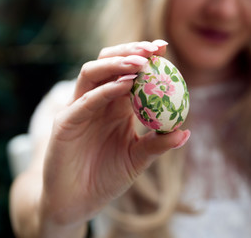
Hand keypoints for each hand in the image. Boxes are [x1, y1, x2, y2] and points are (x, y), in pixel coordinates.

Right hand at [39, 40, 190, 232]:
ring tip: (141, 62)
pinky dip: (105, 90)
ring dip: (117, 63)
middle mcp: (96, 101)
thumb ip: (158, 144)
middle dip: (130, 50)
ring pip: (92, 73)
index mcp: (114, 106)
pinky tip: (126, 84)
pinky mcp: (65, 122)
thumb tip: (185, 131)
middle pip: (109, 63)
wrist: (78, 202)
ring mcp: (78, 109)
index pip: (128, 72)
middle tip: (154, 48)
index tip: (164, 48)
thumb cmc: (107, 177)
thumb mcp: (138, 158)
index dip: (145, 57)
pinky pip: (85, 100)